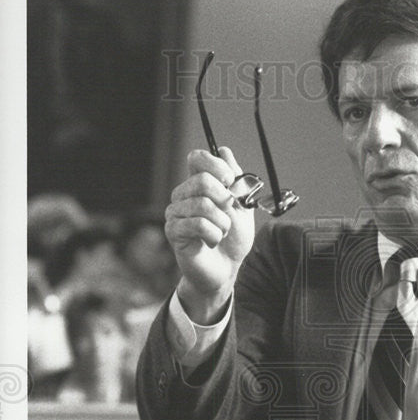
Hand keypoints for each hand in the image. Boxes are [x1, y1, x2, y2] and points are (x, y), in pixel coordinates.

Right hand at [164, 147, 254, 322]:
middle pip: (202, 181)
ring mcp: (175, 212)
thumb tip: (224, 151)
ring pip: (202, 204)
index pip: (197, 158)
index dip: (216, 165)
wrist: (226, 268)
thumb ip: (236, 180)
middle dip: (224, 199)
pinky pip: (198, 224)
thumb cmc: (233, 239)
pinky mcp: (174, 231)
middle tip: (228, 216)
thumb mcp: (242, 206)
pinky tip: (213, 241)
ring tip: (222, 232)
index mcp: (198, 184)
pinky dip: (214, 234)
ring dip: (222, 222)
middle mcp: (183, 194)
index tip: (231, 181)